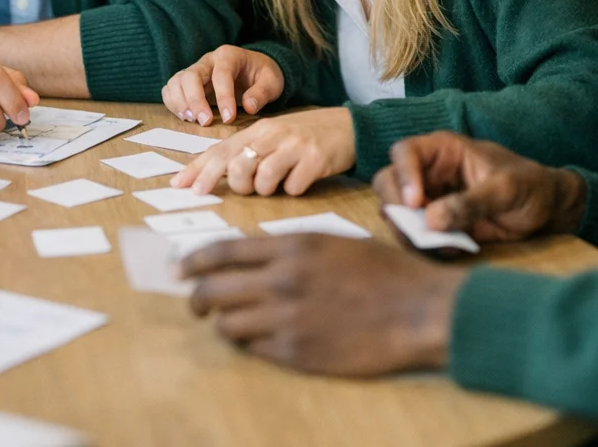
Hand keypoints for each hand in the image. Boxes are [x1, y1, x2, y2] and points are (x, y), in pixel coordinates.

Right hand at [161, 46, 283, 124]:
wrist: (255, 71)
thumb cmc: (262, 76)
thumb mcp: (272, 82)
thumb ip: (262, 93)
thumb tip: (249, 107)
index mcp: (228, 55)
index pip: (221, 74)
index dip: (224, 97)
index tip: (229, 118)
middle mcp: (207, 60)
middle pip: (191, 76)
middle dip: (196, 101)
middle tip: (205, 122)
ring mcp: (195, 70)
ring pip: (177, 81)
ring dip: (180, 102)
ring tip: (192, 120)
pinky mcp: (187, 82)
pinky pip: (170, 89)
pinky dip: (173, 103)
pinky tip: (185, 117)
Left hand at [170, 108, 354, 196]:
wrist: (349, 127)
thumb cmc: (304, 136)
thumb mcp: (272, 137)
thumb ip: (244, 152)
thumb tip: (209, 175)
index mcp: (257, 129)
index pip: (220, 150)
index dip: (199, 169)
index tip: (181, 186)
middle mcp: (272, 134)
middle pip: (236, 166)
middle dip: (238, 185)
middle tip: (251, 186)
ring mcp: (294, 146)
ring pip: (262, 179)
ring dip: (267, 189)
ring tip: (280, 181)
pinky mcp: (316, 160)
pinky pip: (293, 187)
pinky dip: (295, 189)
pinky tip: (302, 179)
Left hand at [180, 234, 466, 375]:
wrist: (418, 311)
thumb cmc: (382, 271)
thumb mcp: (331, 243)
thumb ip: (289, 249)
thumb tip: (251, 257)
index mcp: (290, 248)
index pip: (221, 252)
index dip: (193, 261)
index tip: (179, 268)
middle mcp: (281, 282)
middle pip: (213, 291)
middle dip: (197, 297)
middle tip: (195, 302)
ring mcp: (286, 320)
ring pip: (227, 324)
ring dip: (222, 323)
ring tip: (228, 323)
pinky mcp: (297, 354)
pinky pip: (254, 349)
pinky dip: (250, 344)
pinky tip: (260, 339)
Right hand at [373, 131, 587, 243]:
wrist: (548, 211)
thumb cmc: (529, 186)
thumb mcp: (505, 190)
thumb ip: (470, 203)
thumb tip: (431, 221)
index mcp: (443, 151)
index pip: (406, 153)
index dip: (403, 175)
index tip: (415, 204)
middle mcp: (429, 173)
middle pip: (389, 182)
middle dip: (396, 207)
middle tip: (414, 229)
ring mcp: (430, 200)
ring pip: (396, 213)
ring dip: (407, 230)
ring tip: (435, 244)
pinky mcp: (436, 225)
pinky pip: (416, 235)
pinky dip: (424, 245)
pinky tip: (449, 249)